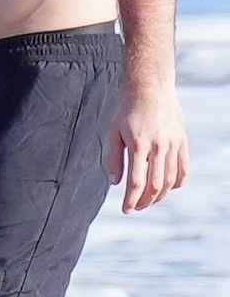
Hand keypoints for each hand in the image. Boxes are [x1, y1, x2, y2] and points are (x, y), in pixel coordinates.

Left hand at [108, 81, 189, 211]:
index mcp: (138, 145)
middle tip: (135, 208)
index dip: (130, 200)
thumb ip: (113, 158)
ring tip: (149, 201)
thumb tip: (115, 183)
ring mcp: (173, 143)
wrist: (150, 87)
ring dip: (160, 195)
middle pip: (155, 185)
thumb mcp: (113, 132)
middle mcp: (158, 146)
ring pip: (170, 180)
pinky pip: (184, 167)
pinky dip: (178, 182)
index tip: (125, 209)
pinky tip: (169, 189)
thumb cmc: (127, 109)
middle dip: (144, 202)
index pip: (136, 182)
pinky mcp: (182, 140)